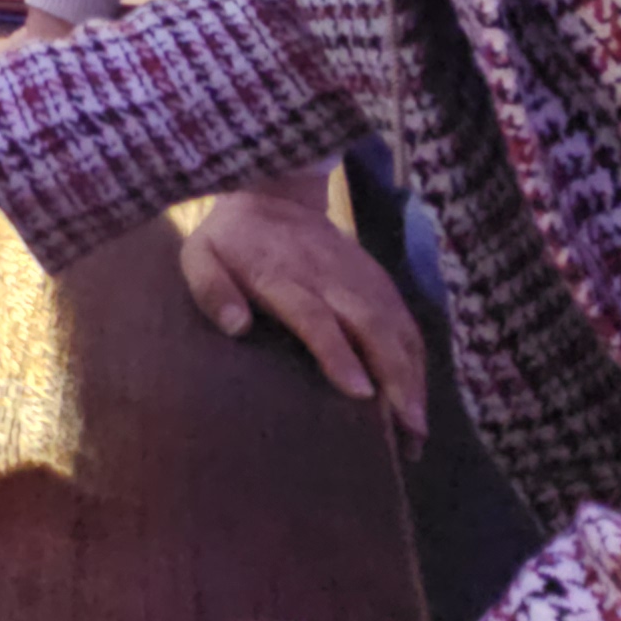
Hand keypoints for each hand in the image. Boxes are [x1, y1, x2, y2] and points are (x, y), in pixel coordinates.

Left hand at [179, 171, 427, 452]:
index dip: (339, 353)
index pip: (316, 316)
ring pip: (395, 323)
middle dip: (395, 374)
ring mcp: (358, 275)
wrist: (272, 194)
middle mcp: (329, 276)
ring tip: (418, 425)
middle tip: (409, 426)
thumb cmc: (230, 241)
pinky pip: (404, 316)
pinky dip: (416, 356)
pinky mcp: (376, 277)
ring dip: (412, 372)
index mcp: (282, 274)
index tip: (361, 392)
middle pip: (370, 323)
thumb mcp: (201, 256)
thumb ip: (211, 289)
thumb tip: (235, 326)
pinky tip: (419, 393)